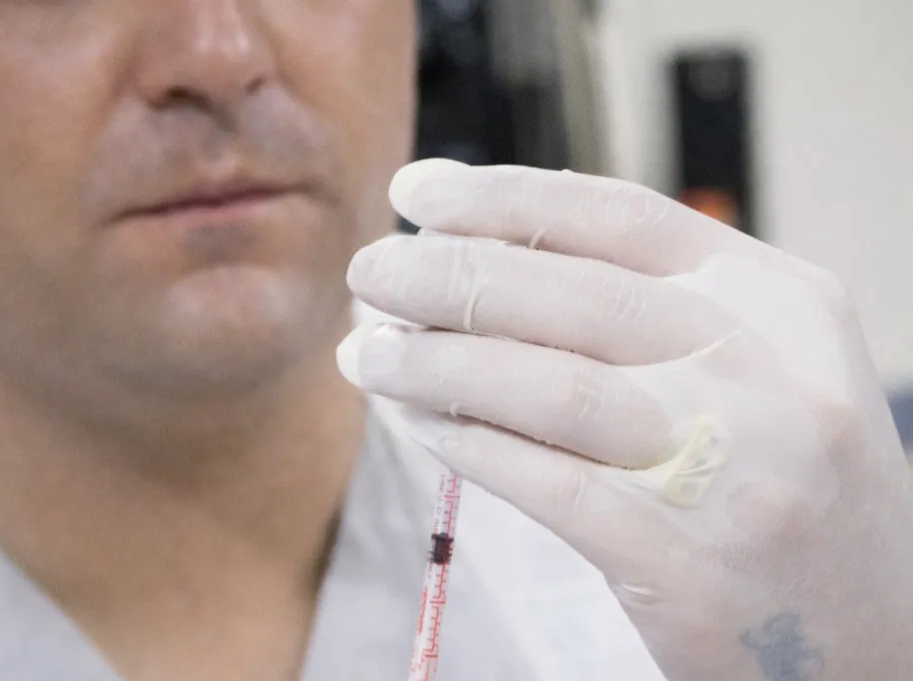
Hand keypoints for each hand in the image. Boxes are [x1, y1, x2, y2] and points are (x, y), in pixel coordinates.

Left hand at [338, 159, 912, 680]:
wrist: (876, 631)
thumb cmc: (791, 482)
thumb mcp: (759, 366)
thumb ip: (648, 309)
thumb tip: (487, 255)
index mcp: (780, 304)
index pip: (616, 217)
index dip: (501, 197)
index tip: (418, 193)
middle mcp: (763, 373)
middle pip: (565, 292)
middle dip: (444, 275)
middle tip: (370, 270)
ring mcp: (730, 471)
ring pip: (544, 384)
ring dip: (433, 360)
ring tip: (365, 348)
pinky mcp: (682, 563)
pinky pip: (543, 480)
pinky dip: (464, 443)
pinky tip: (415, 420)